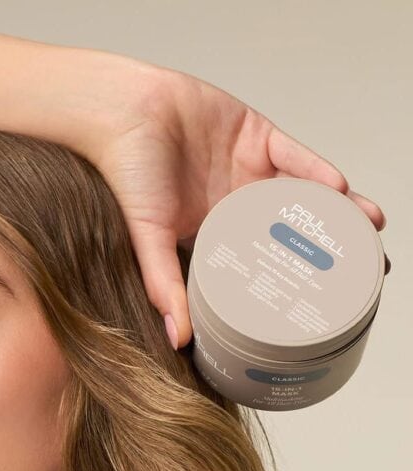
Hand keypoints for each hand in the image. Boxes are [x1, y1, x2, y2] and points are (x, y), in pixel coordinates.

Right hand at [88, 65, 387, 349]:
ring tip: (366, 224)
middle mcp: (237, 205)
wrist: (122, 112)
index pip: (261, 261)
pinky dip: (314, 169)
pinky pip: (293, 154)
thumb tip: (178, 339)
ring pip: (302, 191)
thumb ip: (165, 284)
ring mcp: (249, 170)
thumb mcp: (148, 238)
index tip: (319, 299)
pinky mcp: (255, 135)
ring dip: (336, 206)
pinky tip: (335, 186)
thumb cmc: (126, 176)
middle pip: (291, 228)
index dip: (290, 278)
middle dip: (325, 245)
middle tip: (361, 266)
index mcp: (215, 235)